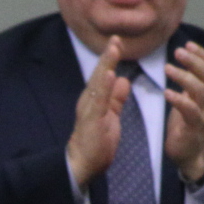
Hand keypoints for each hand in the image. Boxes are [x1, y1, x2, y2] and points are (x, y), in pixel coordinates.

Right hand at [65, 36, 129, 187]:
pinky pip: (98, 101)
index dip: (110, 59)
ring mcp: (89, 110)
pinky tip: (109, 74)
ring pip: (97, 84)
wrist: (81, 165)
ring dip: (105, 65)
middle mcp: (88, 102)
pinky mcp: (91, 121)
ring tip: (113, 49)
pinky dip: (103, 87)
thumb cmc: (95, 144)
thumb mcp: (110, 117)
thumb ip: (115, 98)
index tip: (117, 42)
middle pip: (98, 74)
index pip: (102, 76)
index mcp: (94, 101)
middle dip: (107, 56)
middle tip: (116, 38)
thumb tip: (122, 80)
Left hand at [162, 40, 203, 181]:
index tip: (188, 44)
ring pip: (201, 91)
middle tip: (178, 51)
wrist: (190, 153)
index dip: (202, 55)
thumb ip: (188, 81)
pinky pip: (190, 111)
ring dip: (185, 77)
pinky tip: (167, 92)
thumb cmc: (186, 123)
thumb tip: (182, 59)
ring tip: (168, 68)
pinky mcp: (194, 128)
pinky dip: (179, 100)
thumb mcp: (189, 98)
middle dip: (195, 61)